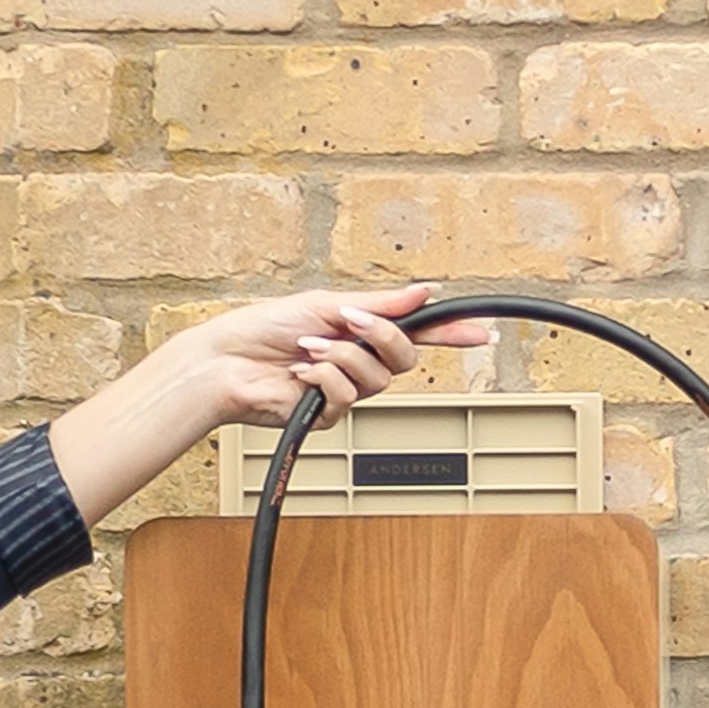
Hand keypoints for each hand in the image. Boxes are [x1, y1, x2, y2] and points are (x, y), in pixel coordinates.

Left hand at [47, 285, 493, 523]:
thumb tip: (425, 291)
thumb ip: (379, 305)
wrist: (225, 361)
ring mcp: (344, 392)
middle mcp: (359, 363)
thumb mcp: (326, 305)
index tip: (483, 331)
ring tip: (306, 350)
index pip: (417, 334)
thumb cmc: (264, 329)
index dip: (451, 333)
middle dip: (381, 337)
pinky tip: (299, 374)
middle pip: (405, 360)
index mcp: (361, 332)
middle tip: (349, 322)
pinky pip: (347, 399)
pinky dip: (323, 380)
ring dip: (341, 358)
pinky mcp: (324, 416)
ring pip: (376, 380)